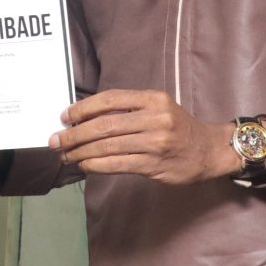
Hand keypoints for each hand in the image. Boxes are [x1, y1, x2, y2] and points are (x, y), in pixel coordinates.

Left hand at [50, 89, 237, 184]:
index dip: (83, 108)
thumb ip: (127, 110)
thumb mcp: (157, 108)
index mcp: (153, 99)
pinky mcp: (154, 164)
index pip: (110, 99)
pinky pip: (118, 164)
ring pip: (108, 146)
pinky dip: (96, 165)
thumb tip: (85, 118)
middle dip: (75, 134)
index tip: (65, 117)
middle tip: (56, 140)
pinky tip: (84, 165)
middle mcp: (155, 118)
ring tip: (65, 156)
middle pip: (104, 125)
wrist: (209, 150)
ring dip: (81, 152)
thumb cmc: (177, 127)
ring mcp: (156, 143)